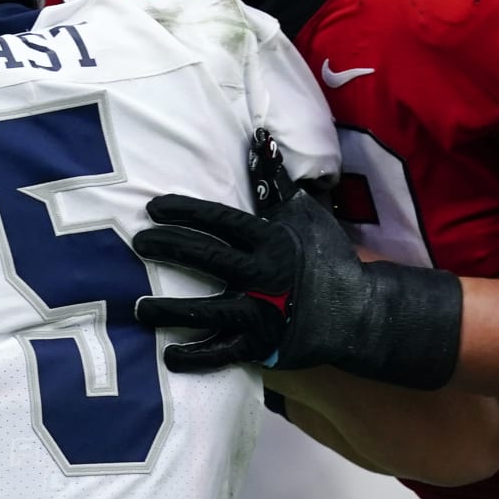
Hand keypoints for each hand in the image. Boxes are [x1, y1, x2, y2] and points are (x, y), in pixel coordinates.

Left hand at [133, 130, 462, 387]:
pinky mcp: (261, 346)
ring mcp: (259, 313)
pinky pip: (221, 354)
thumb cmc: (329, 259)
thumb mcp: (308, 216)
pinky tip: (169, 355)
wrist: (360, 313)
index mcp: (269, 240)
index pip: (218, 221)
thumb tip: (262, 142)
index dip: (183, 211)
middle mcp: (261, 274)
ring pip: (204, 311)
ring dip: (167, 310)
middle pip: (203, 257)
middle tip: (138, 242)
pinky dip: (194, 357)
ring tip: (138, 308)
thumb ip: (278, 187)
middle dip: (167, 246)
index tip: (153, 207)